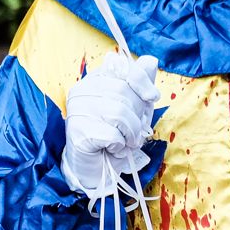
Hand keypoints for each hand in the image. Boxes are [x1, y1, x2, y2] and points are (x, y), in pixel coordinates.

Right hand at [61, 53, 160, 201]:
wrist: (95, 168)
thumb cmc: (114, 135)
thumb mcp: (134, 107)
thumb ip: (140, 84)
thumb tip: (151, 60)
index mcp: (95, 80)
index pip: (122, 67)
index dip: (141, 81)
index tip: (152, 97)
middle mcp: (82, 90)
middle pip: (123, 91)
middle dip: (138, 114)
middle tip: (136, 130)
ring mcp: (77, 111)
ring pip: (119, 113)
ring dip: (132, 133)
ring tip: (128, 141)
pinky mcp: (78, 132)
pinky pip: (112, 134)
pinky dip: (120, 146)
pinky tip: (113, 148)